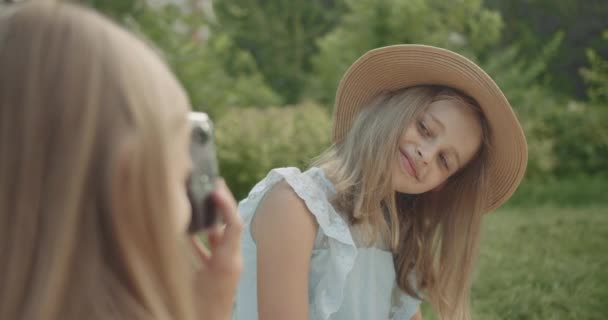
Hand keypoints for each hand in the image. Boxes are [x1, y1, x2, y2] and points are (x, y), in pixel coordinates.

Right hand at [191, 179, 242, 319]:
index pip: (233, 224)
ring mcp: (225, 268)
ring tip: (197, 202)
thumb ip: (180, 253)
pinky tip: (185, 233)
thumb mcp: (186, 279)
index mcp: (227, 261)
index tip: (214, 188)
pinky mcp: (217, 274)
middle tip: (212, 184)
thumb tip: (168, 229)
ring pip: (219, 237)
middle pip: (228, 226)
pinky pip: (211, 251)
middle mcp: (230, 262)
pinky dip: (200, 240)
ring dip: (208, 220)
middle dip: (220, 205)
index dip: (226, 204)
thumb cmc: (198, 307)